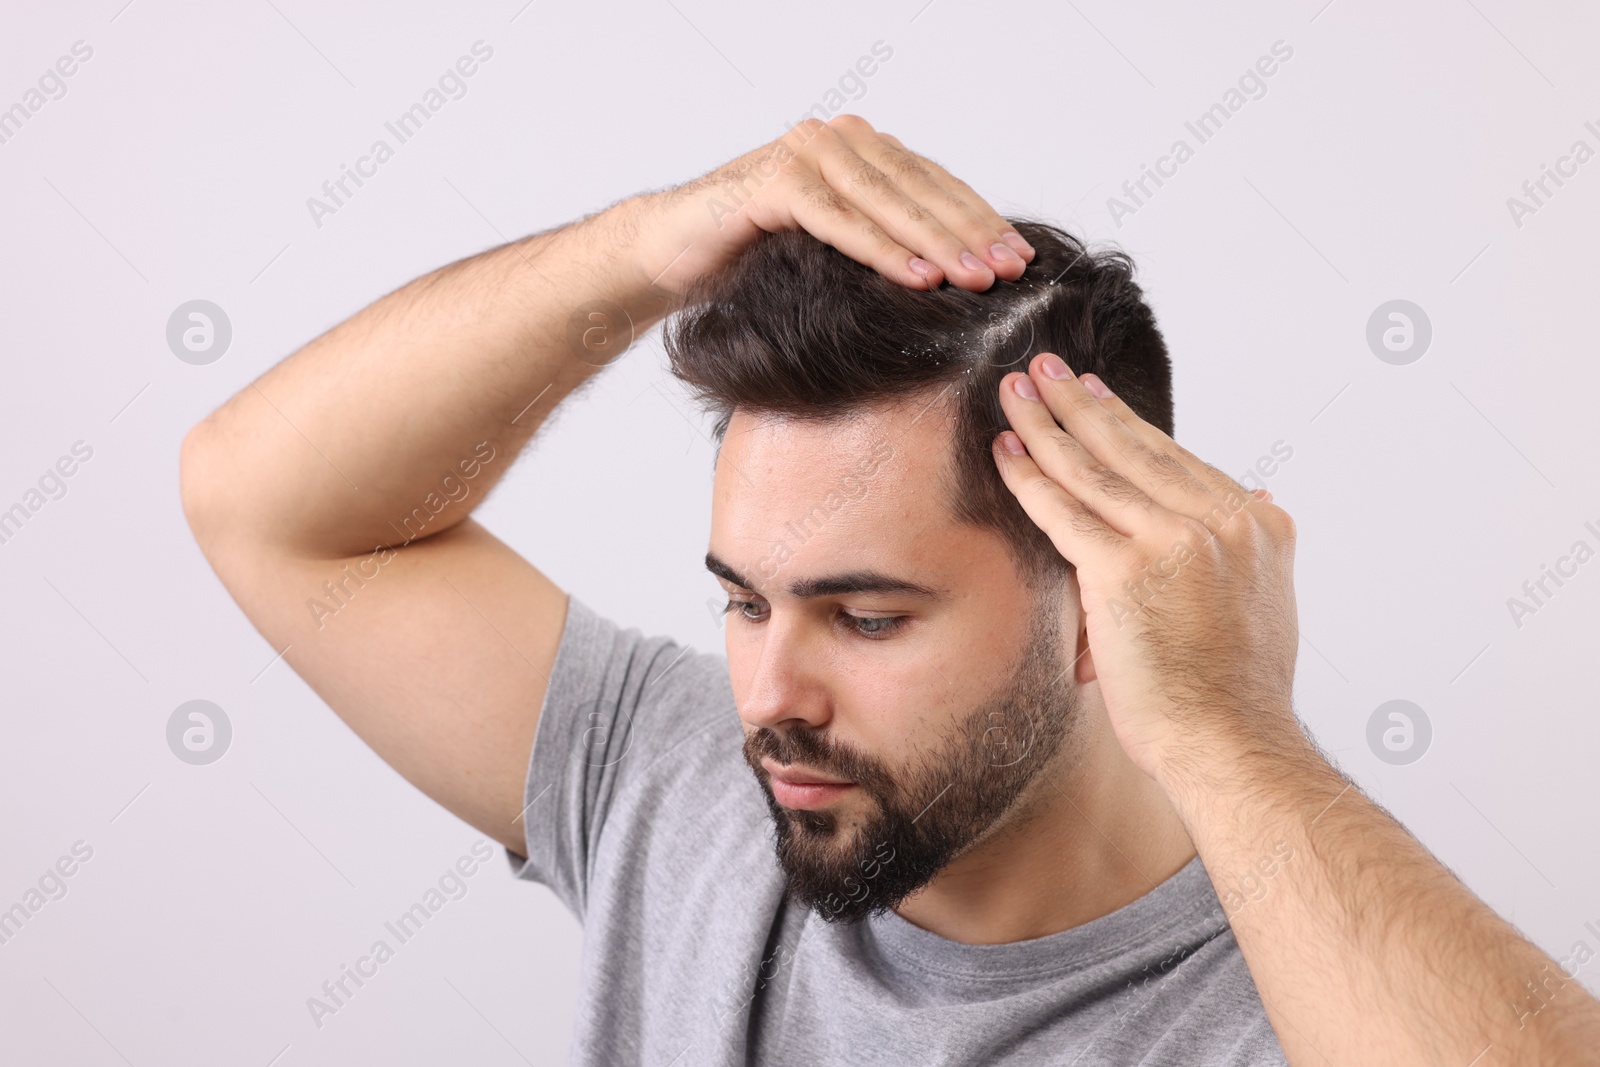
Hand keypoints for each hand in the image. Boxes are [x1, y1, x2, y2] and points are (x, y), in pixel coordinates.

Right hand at [635, 114, 1034, 295]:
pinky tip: (918, 279)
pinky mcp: (773, 183)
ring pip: (886, 201)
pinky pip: (839, 220)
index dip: (978, 218)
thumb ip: (882, 240)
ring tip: (975, 277)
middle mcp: (835, 140)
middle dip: (969, 231)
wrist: (669, 254)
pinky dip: (881, 251)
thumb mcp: (832, 248)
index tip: (1019, 255)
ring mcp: (803, 155)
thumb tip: (957, 274)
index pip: (932, 182)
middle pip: (918, 188)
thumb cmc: (752, 257)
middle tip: (1009, 269)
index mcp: (858, 149)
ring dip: (936, 242)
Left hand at [990, 353, 1302, 785]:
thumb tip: (1245, 511)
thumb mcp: (1263, 604)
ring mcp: (1175, 542)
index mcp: (1258, 526)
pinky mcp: (1127, 572)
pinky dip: (1030, 478)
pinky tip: (1005, 450)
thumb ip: (1241, 552)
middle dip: (1081, 405)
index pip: (1176, 461)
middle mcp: (1222, 523)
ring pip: (1095, 469)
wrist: (1234, 745)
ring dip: (1047, 424)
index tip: (1094, 397)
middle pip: (1134, 449)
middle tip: (1045, 368)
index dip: (1126, 425)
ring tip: (1016, 390)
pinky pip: (1065, 511)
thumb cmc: (1237, 695)